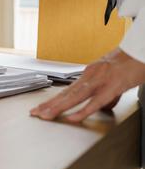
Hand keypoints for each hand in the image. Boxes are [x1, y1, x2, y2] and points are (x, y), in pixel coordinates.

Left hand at [30, 49, 144, 122]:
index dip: (52, 100)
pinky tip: (72, 117)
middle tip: (35, 113)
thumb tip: (100, 106)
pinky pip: (95, 101)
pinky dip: (83, 110)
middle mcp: (90, 76)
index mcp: (89, 75)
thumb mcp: (111, 78)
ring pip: (75, 97)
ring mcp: (100, 80)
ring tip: (46, 115)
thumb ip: (103, 92)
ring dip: (59, 107)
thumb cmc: (130, 63)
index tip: (40, 108)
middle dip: (49, 105)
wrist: (143, 51)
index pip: (66, 90)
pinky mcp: (113, 86)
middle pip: (66, 94)